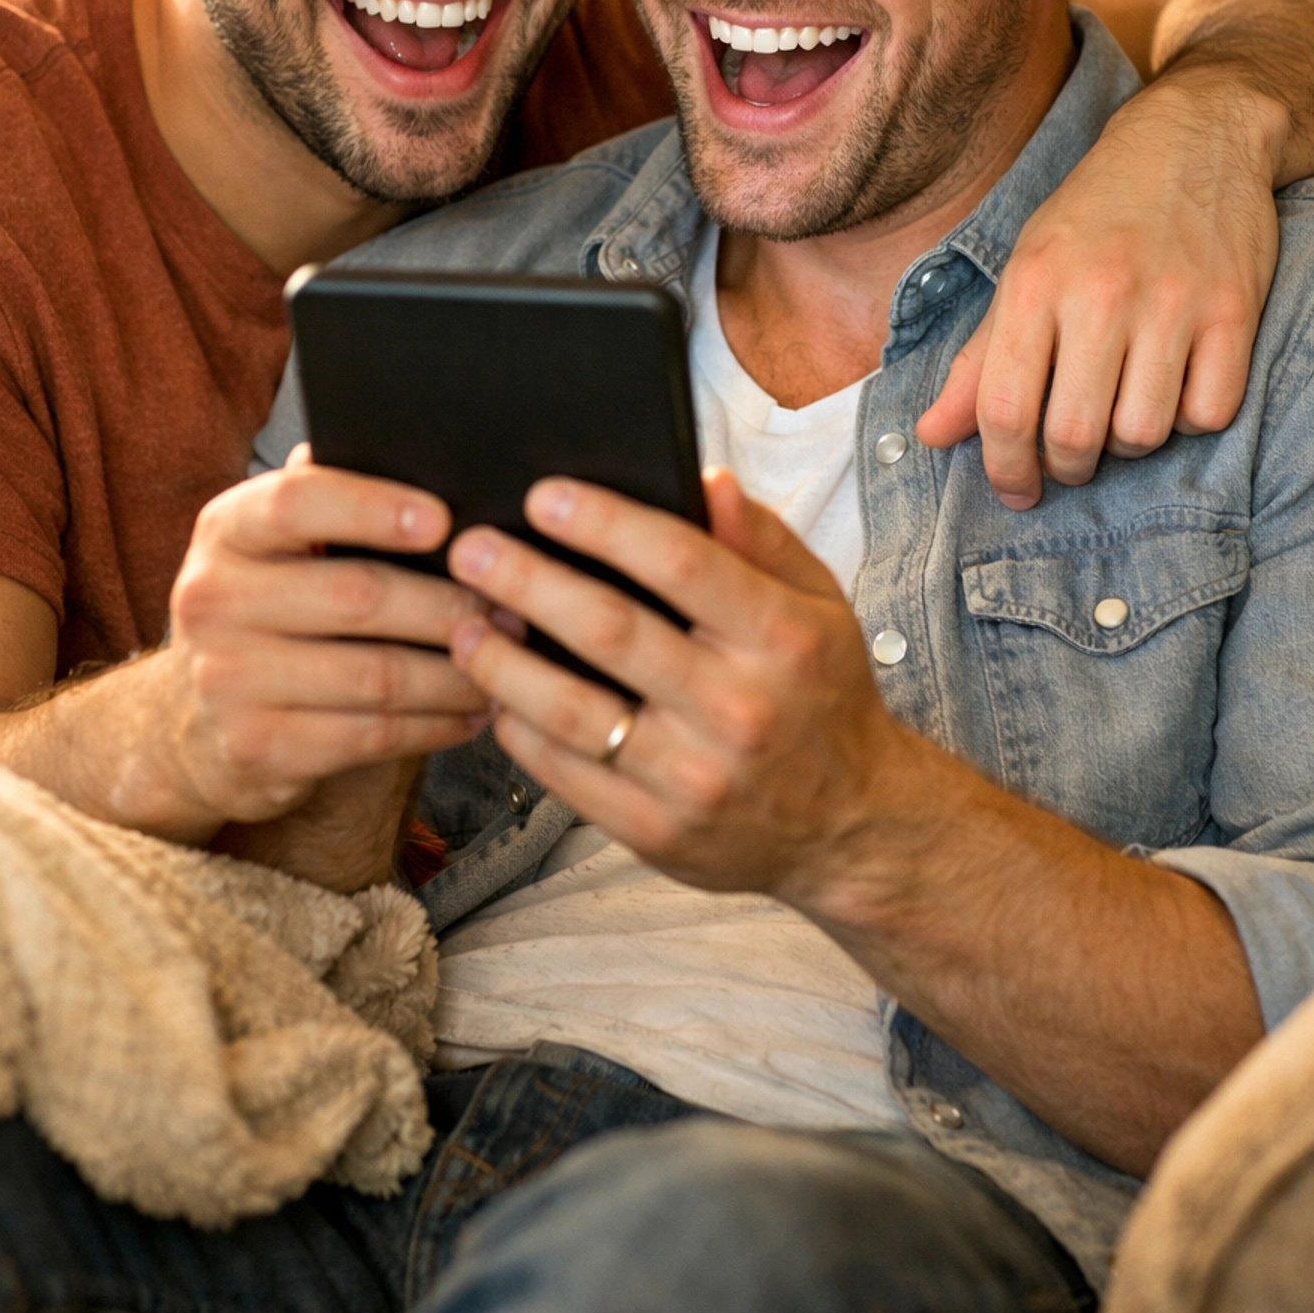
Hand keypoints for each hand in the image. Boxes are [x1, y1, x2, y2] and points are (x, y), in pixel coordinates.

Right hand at [144, 446, 489, 835]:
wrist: (194, 721)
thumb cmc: (270, 610)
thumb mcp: (279, 547)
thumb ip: (333, 500)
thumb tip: (433, 461)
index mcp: (226, 530)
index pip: (296, 502)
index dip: (374, 507)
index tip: (443, 520)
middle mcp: (212, 599)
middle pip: (356, 596)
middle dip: (449, 604)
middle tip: (513, 607)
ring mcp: (225, 679)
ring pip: (375, 676)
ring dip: (456, 672)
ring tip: (506, 661)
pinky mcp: (255, 747)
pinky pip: (369, 736)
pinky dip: (433, 725)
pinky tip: (470, 712)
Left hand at [445, 469, 901, 911]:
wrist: (851, 827)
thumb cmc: (821, 695)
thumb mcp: (819, 605)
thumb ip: (760, 539)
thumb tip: (705, 479)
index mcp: (782, 639)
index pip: (681, 563)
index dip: (604, 523)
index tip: (543, 496)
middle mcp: (740, 709)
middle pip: (611, 630)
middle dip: (526, 581)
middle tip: (470, 548)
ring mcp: (696, 779)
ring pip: (572, 710)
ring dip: (501, 660)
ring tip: (462, 622)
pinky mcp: (659, 833)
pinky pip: (566, 775)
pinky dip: (519, 729)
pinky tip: (495, 695)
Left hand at [916, 70, 1279, 508]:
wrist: (1194, 137)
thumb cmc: (1095, 214)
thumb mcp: (1023, 269)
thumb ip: (978, 358)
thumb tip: (931, 437)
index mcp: (1033, 283)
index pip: (1003, 409)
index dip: (1005, 468)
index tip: (1015, 490)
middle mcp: (1100, 293)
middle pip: (1073, 436)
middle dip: (1066, 467)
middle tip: (1070, 458)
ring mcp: (1173, 302)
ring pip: (1143, 434)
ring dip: (1129, 444)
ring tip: (1123, 410)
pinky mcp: (1235, 311)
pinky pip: (1210, 413)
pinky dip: (1191, 419)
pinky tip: (1176, 385)